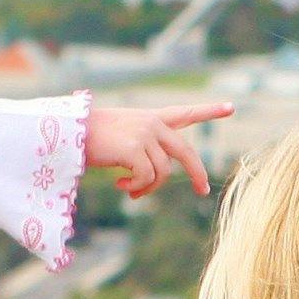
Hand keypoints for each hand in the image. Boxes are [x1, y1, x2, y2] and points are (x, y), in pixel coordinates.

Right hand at [85, 103, 230, 199]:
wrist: (67, 133)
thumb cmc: (88, 138)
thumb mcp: (121, 138)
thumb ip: (144, 149)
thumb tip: (158, 175)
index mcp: (150, 118)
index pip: (184, 113)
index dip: (209, 111)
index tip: (231, 107)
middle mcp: (152, 123)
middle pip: (186, 152)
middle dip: (197, 173)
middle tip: (201, 190)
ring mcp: (145, 134)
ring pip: (163, 172)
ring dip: (148, 188)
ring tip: (131, 191)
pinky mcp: (135, 148)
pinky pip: (147, 178)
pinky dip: (137, 188)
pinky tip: (121, 186)